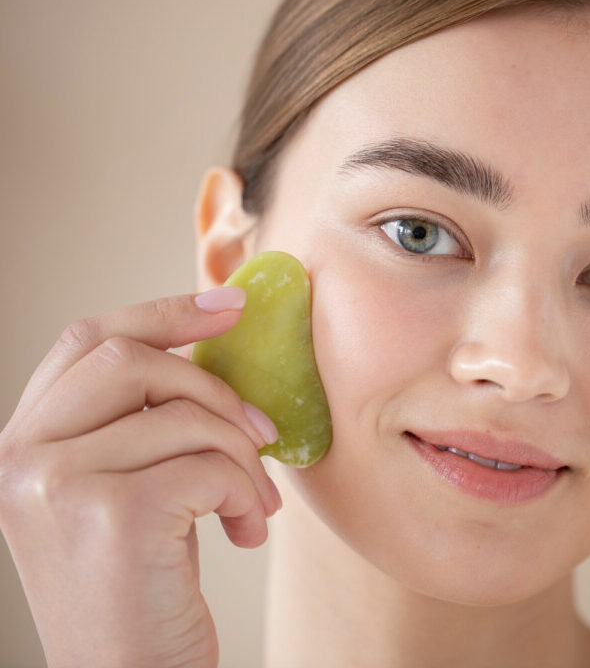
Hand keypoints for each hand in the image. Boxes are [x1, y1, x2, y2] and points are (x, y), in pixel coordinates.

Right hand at [0, 288, 282, 667]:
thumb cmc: (139, 587)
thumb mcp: (121, 491)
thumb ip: (137, 423)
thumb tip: (212, 347)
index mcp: (22, 445)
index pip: (86, 340)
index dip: (160, 310)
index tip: (227, 305)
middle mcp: (21, 457)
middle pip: (131, 358)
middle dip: (214, 388)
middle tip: (264, 432)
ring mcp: (58, 483)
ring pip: (185, 415)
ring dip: (243, 458)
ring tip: (255, 504)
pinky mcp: (113, 513)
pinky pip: (211, 463)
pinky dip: (246, 493)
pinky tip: (244, 533)